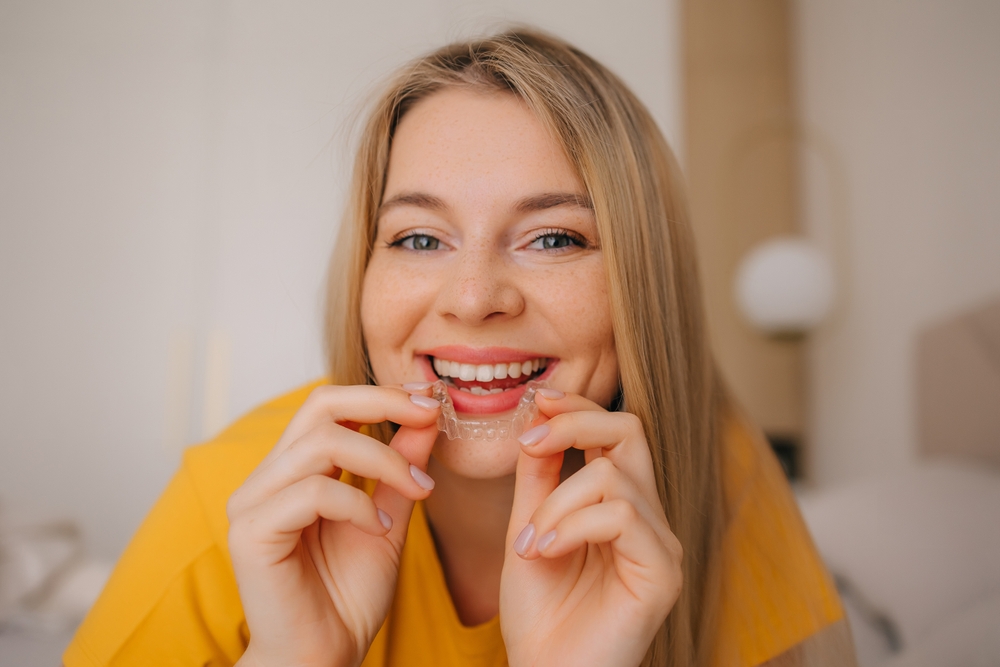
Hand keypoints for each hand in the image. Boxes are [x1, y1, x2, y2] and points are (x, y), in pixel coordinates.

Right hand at [228, 385, 440, 666]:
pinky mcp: (251, 532)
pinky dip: (357, 503)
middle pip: (319, 405)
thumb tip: (429, 415)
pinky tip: (379, 529)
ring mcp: (253, 503)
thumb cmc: (347, 596)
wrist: (323, 659)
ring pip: (321, 444)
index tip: (433, 399)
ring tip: (415, 491)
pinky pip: (312, 492)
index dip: (381, 392)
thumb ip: (401, 469)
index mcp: (294, 470)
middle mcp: (268, 478)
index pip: (329, 404)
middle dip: (382, 401)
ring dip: (383, 460)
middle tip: (431, 414)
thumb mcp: (388, 519)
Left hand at [499, 391, 682, 666]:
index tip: (536, 401)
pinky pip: (621, 517)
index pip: (616, 431)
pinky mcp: (663, 574)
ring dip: (556, 502)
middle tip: (529, 444)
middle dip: (575, 422)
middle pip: (631, 430)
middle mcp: (649, 519)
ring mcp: (662, 545)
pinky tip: (544, 553)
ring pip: (613, 476)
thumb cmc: (538, 612)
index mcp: (621, 504)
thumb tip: (540, 412)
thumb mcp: (529, 526)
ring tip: (530, 543)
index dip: (578, 407)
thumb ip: (539, 475)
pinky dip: (571, 527)